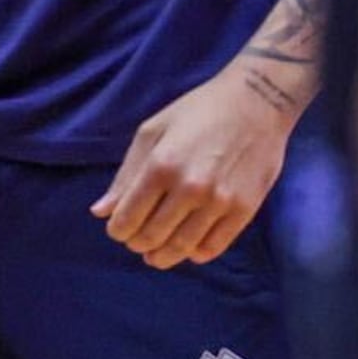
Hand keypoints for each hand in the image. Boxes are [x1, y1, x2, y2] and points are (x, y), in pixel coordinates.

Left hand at [91, 62, 293, 266]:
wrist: (257, 102)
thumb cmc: (198, 111)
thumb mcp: (152, 132)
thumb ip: (126, 175)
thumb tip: (100, 212)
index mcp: (160, 166)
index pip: (128, 218)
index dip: (118, 230)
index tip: (118, 229)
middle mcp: (189, 188)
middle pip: (152, 236)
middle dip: (137, 243)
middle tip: (136, 241)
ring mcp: (219, 202)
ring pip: (182, 247)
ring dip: (163, 256)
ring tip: (156, 253)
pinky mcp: (244, 210)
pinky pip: (213, 247)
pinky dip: (195, 254)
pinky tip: (188, 248)